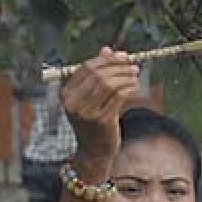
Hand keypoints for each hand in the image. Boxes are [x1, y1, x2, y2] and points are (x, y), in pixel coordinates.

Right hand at [60, 47, 139, 171]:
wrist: (94, 153)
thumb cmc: (93, 123)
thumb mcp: (91, 98)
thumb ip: (97, 75)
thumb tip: (107, 49)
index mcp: (66, 94)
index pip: (86, 68)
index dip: (106, 60)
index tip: (123, 56)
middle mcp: (73, 102)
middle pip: (98, 74)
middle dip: (118, 67)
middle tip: (133, 65)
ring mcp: (86, 112)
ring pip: (109, 84)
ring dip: (125, 77)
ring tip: (135, 75)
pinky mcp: (101, 121)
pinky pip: (118, 97)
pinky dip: (128, 88)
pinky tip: (135, 87)